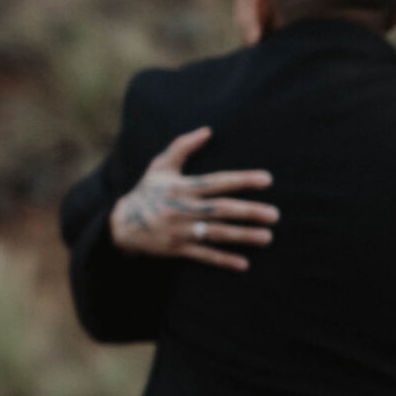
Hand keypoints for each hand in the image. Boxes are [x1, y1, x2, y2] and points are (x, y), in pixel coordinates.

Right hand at [108, 127, 277, 271]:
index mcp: (181, 187)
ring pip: (215, 233)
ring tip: (267, 237)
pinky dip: (222, 260)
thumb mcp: (160, 166)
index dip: (241, 180)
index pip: (216, 182)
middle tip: (275, 214)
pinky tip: (243, 264)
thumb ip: (183, 147)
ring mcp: (179, 230)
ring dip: (242, 236)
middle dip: (248, 212)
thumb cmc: (147, 191)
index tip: (266, 179)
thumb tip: (208, 130)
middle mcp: (181, 208)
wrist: (120, 224)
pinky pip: (202, 255)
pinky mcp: (176, 249)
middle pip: (220, 209)